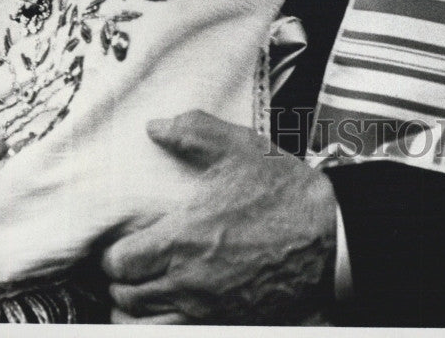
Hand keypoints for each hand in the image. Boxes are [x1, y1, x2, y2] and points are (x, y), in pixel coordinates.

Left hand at [101, 110, 336, 323]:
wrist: (331, 235)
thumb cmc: (285, 192)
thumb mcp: (241, 148)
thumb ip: (194, 133)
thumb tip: (155, 127)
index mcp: (182, 239)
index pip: (118, 263)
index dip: (113, 254)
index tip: (122, 244)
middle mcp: (187, 281)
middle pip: (126, 297)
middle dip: (121, 281)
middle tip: (130, 265)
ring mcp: (208, 309)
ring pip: (145, 325)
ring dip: (135, 310)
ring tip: (141, 292)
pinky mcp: (229, 322)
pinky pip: (177, 336)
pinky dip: (163, 326)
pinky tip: (170, 311)